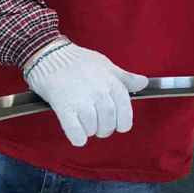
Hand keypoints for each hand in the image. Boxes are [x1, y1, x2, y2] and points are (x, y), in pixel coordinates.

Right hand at [22, 39, 148, 147]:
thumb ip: (125, 77)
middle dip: (105, 129)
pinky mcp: (63, 106)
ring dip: (90, 131)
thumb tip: (143, 83)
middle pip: (108, 122)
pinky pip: (75, 130)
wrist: (50, 55)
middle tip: (99, 128)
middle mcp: (99, 92)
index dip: (123, 123)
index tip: (118, 125)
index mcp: (112, 83)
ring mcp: (81, 100)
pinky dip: (78, 138)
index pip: (125, 112)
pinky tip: (77, 136)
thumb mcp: (106, 65)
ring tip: (86, 126)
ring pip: (92, 128)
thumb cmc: (79, 60)